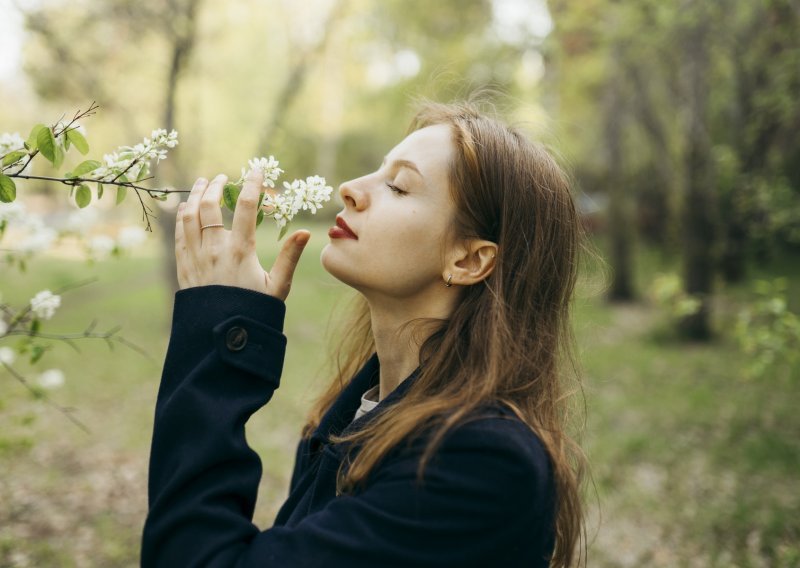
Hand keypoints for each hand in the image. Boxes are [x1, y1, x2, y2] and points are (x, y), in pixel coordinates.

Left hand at [175, 169, 310, 300]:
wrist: (222, 337)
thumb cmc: (254, 312)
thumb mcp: (278, 286)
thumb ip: (290, 256)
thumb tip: (304, 232)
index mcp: (241, 251)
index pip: (247, 207)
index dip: (252, 184)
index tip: (257, 170)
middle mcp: (215, 250)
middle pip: (209, 206)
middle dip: (216, 186)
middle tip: (223, 178)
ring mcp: (196, 258)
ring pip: (189, 216)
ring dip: (195, 196)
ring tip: (202, 184)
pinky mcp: (184, 268)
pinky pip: (178, 235)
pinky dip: (181, 217)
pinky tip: (184, 209)